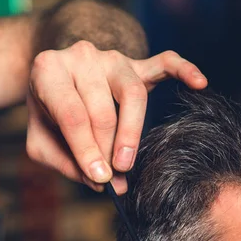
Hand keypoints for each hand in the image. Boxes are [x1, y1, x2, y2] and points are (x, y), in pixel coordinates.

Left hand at [26, 43, 207, 192]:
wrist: (54, 81)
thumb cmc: (49, 116)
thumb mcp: (41, 142)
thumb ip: (68, 163)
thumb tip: (103, 182)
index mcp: (49, 71)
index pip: (73, 115)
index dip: (87, 151)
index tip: (99, 179)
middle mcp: (81, 57)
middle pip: (103, 109)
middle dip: (107, 150)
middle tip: (112, 178)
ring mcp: (111, 59)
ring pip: (132, 94)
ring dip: (131, 133)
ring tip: (126, 162)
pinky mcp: (136, 65)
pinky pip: (164, 63)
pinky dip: (183, 70)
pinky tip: (199, 82)